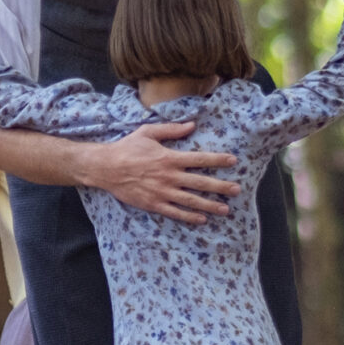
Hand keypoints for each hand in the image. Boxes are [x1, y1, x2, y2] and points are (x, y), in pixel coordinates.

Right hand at [89, 122, 241, 223]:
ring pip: (191, 200)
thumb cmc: (127, 148)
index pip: (200, 159)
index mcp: (169, 158)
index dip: (218, 160)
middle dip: (221, 186)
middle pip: (200, 182)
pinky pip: (175, 212)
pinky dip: (189, 217)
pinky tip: (201, 219)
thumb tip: (192, 125)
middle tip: (237, 190)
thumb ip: (171, 129)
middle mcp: (169, 176)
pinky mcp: (153, 204)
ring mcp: (162, 192)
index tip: (233, 161)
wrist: (106, 167)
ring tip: (225, 209)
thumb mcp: (148, 132)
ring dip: (210, 205)